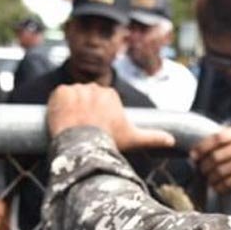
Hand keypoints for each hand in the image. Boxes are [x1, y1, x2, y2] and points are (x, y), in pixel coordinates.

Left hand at [46, 83, 174, 150]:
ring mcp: (76, 88)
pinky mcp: (60, 92)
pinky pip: (57, 96)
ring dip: (70, 108)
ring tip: (71, 126)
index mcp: (110, 94)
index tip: (95, 129)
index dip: (96, 117)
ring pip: (72, 97)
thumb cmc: (109, 140)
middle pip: (85, 98)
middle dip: (83, 111)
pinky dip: (57, 105)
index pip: (99, 102)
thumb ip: (153, 137)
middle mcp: (94, 87)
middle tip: (82, 129)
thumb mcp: (133, 138)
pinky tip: (61, 118)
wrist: (84, 142)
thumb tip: (172, 140)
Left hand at [190, 126, 230, 193]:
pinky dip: (220, 187)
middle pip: (216, 156)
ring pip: (221, 171)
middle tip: (201, 172)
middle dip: (205, 166)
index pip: (217, 138)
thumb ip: (226, 141)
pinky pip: (230, 182)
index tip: (193, 156)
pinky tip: (218, 187)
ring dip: (211, 179)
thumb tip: (196, 151)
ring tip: (209, 180)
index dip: (202, 147)